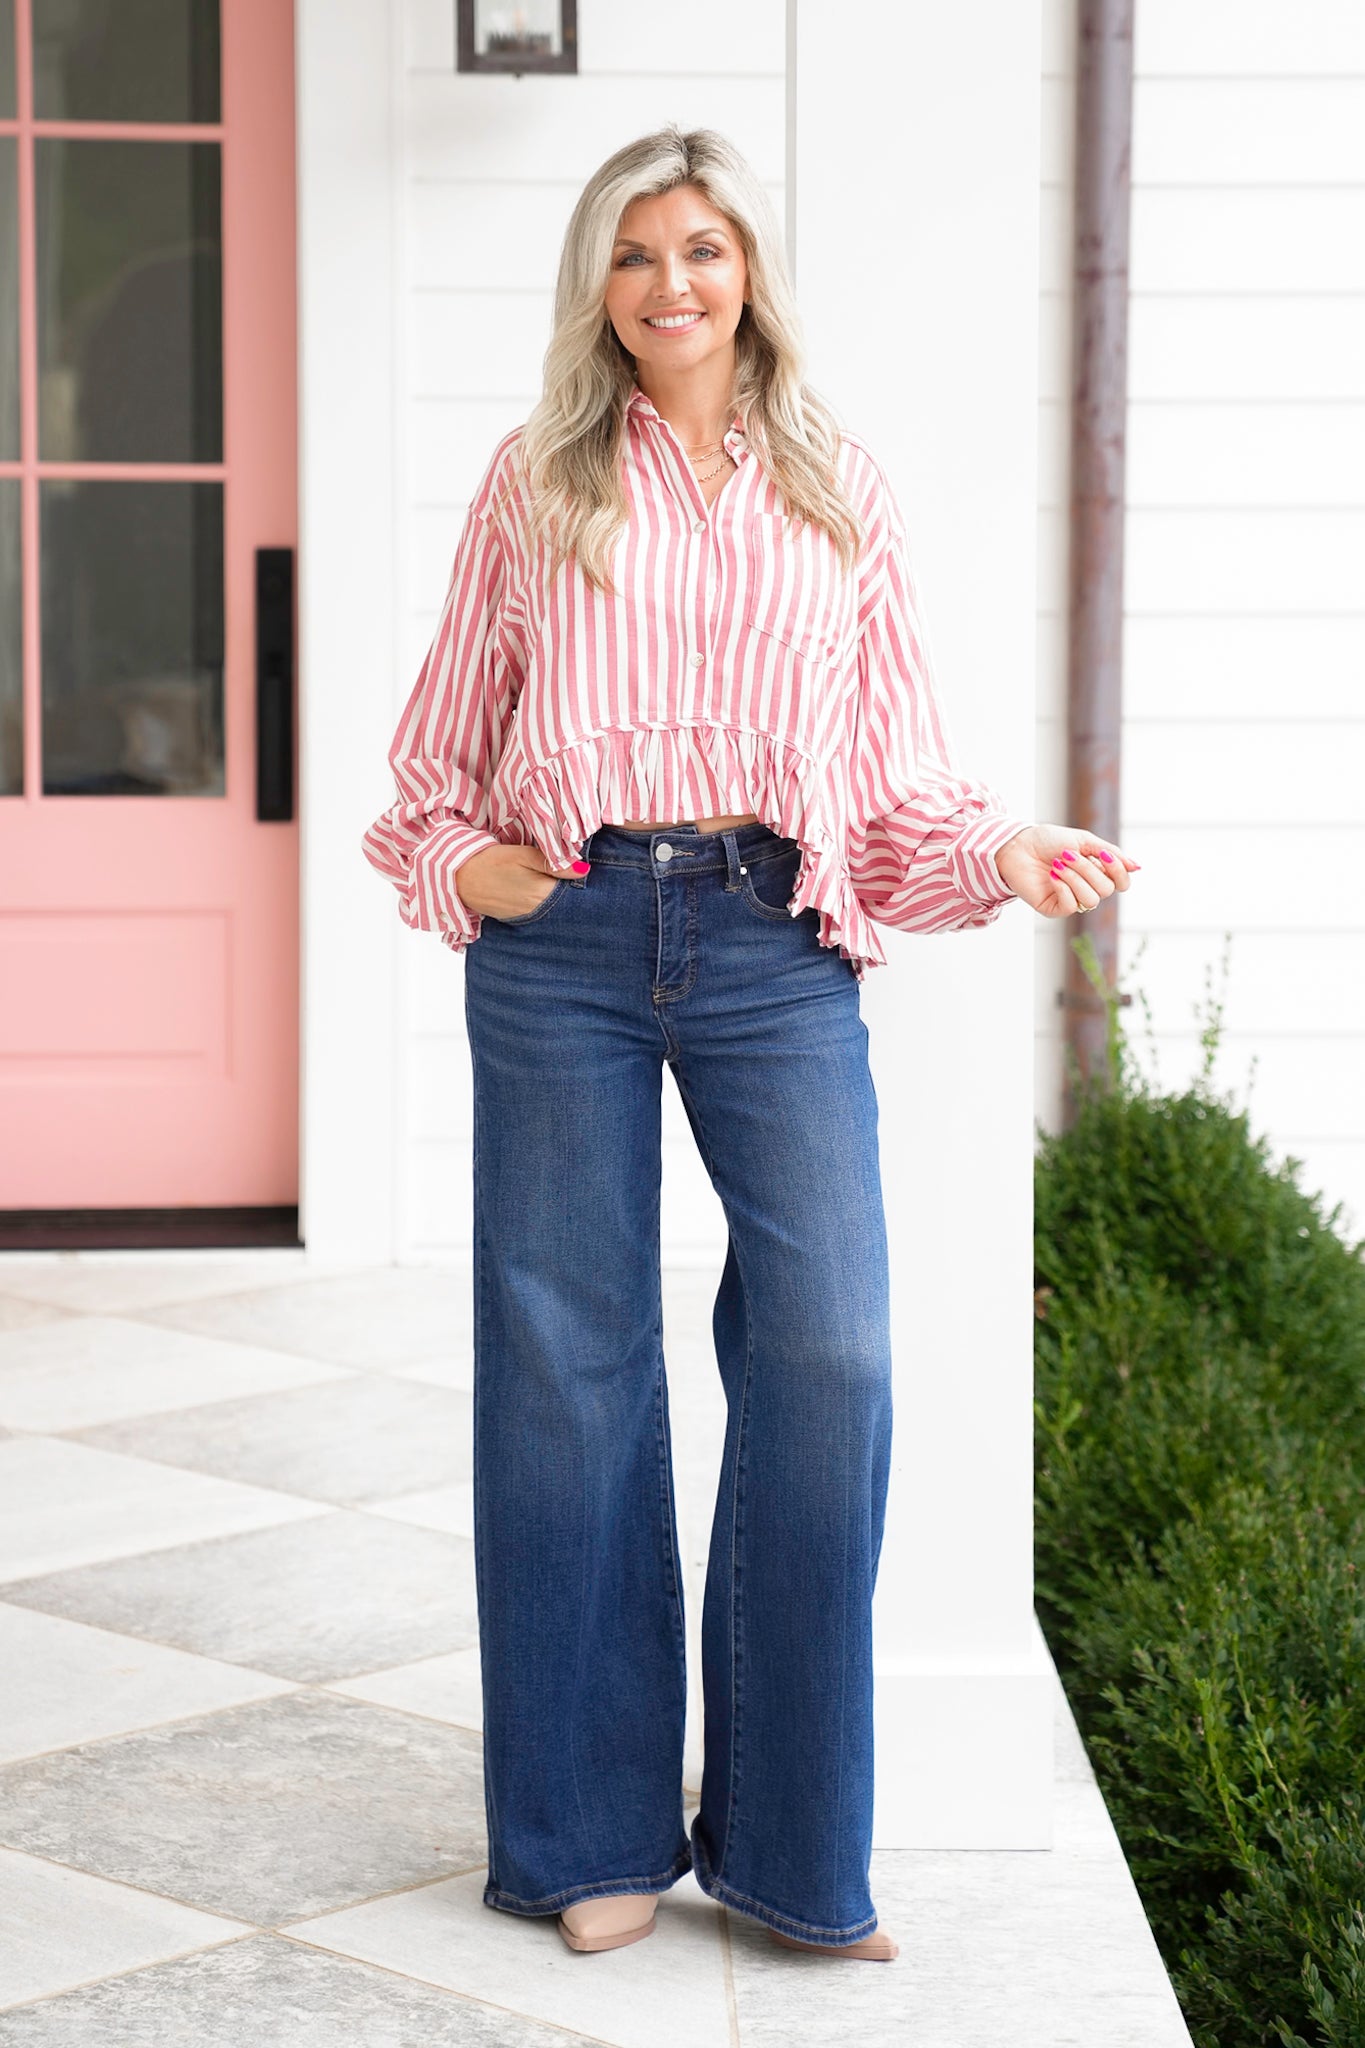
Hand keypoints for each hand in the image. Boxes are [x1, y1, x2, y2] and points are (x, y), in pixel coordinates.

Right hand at [454, 844, 585, 919]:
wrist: (457, 878)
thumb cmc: (489, 863)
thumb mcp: (522, 856)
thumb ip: (552, 863)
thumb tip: (584, 870)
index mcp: (542, 895)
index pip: (574, 893)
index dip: (580, 881)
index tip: (584, 868)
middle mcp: (538, 911)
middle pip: (565, 901)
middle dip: (571, 889)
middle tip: (573, 870)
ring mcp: (526, 916)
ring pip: (552, 906)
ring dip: (557, 894)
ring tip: (556, 877)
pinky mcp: (516, 915)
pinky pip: (538, 909)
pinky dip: (542, 900)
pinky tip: (539, 887)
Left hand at [993, 824, 1140, 917]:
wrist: (1018, 845)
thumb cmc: (1049, 841)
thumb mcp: (1083, 840)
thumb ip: (1110, 853)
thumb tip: (1136, 867)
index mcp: (1097, 871)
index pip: (1121, 883)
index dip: (1118, 872)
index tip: (1103, 856)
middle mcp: (1087, 888)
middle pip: (1106, 890)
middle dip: (1087, 869)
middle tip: (1067, 855)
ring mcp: (1071, 900)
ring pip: (1090, 900)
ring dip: (1075, 877)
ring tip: (1057, 864)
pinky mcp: (1054, 908)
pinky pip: (1071, 907)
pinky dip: (1063, 888)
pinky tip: (1052, 876)